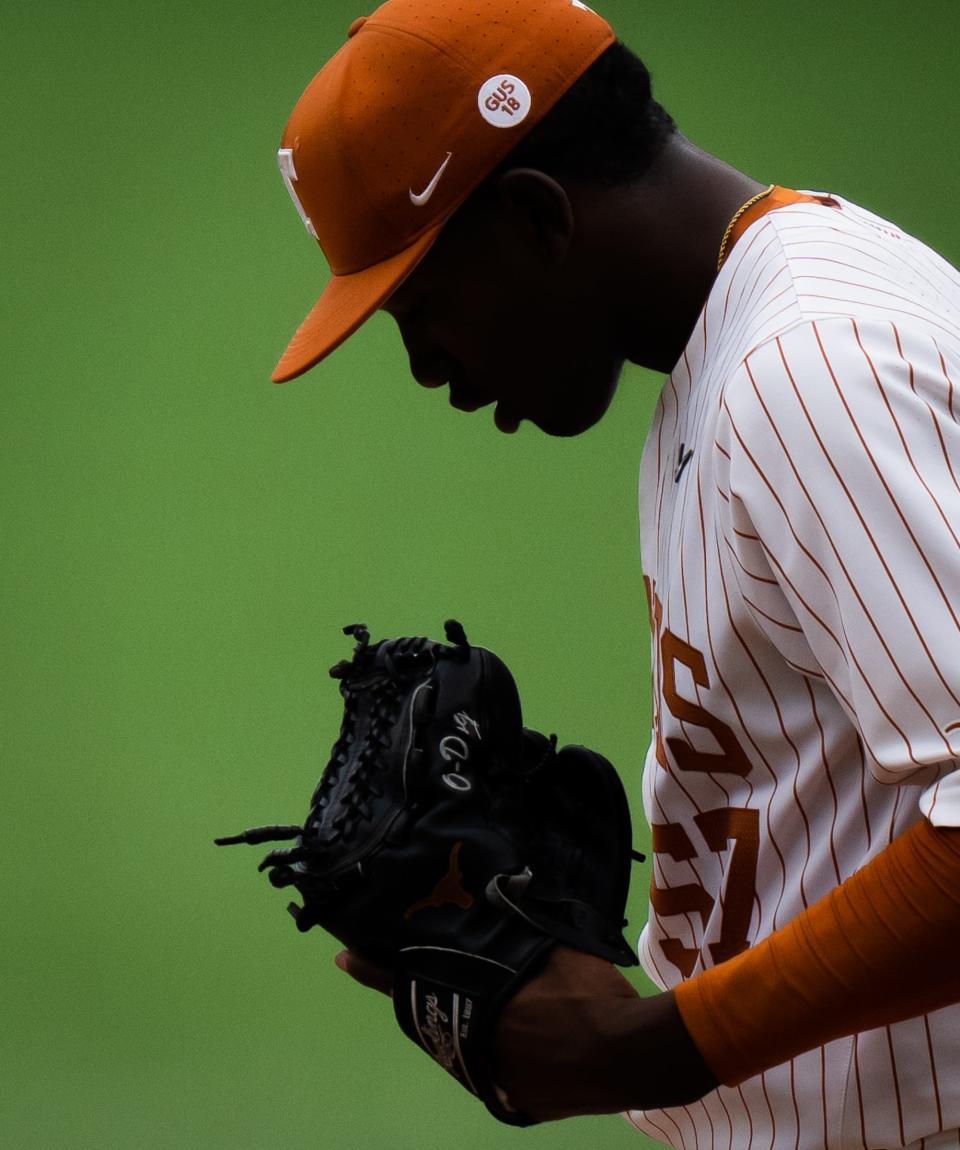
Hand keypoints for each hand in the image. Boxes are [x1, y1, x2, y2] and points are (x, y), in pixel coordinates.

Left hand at [335, 944, 717, 1120]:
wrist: (631, 1054)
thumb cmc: (589, 993)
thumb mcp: (550, 947)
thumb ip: (518, 930)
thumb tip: (503, 898)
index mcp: (475, 1009)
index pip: (408, 983)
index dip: (375, 970)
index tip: (344, 957)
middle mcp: (474, 1051)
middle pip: (432, 1020)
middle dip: (422, 996)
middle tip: (408, 974)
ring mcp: (495, 1080)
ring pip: (464, 1048)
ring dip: (466, 1024)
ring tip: (479, 1002)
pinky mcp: (519, 1102)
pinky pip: (498, 1071)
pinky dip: (504, 1052)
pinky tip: (524, 1036)